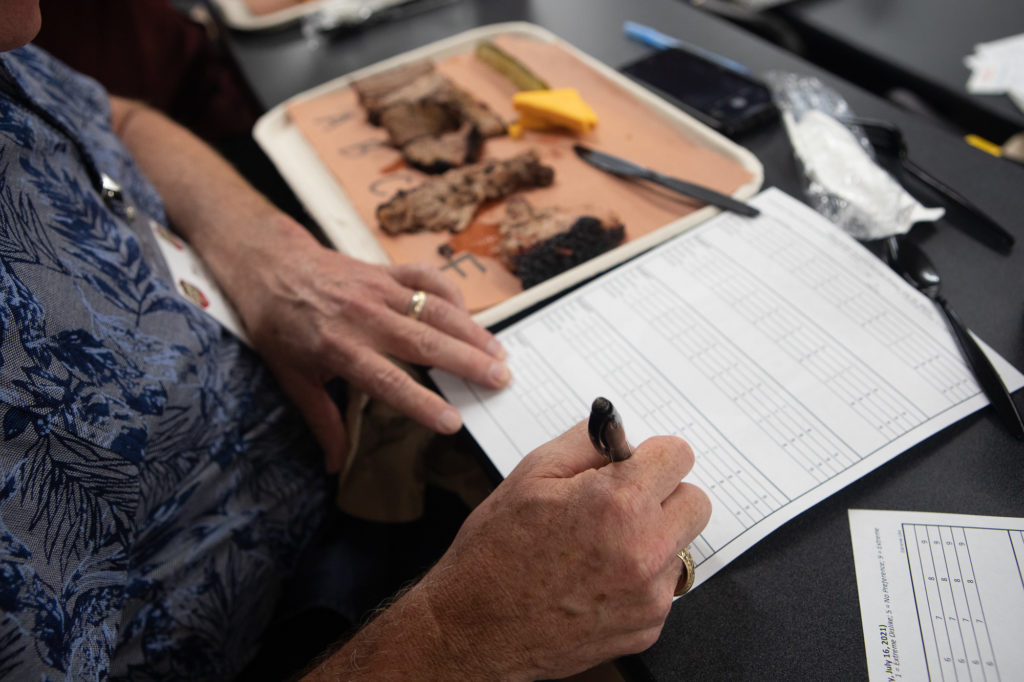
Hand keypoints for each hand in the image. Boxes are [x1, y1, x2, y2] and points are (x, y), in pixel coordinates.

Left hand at [227, 222, 509, 471]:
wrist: (269, 266)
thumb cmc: (278, 325)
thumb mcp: (291, 378)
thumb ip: (321, 420)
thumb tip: (334, 464)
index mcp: (338, 349)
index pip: (387, 381)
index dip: (422, 403)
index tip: (453, 422)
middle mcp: (363, 317)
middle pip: (424, 343)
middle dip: (466, 363)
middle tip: (500, 380)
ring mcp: (378, 290)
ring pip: (434, 309)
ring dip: (470, 331)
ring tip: (499, 352)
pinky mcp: (385, 271)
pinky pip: (427, 279)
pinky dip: (453, 295)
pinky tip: (470, 317)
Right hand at [414, 422, 710, 679]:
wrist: (475, 630)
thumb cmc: (494, 552)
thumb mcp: (532, 474)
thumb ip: (586, 443)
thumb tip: (619, 433)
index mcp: (618, 503)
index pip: (679, 455)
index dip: (652, 455)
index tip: (635, 464)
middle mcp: (644, 550)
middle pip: (695, 500)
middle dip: (663, 494)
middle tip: (621, 502)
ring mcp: (649, 595)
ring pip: (680, 546)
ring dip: (653, 537)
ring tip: (601, 545)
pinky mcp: (648, 628)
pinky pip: (662, 587)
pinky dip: (639, 578)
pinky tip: (596, 579)